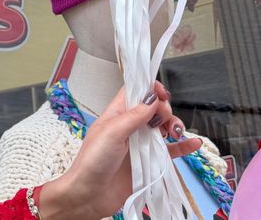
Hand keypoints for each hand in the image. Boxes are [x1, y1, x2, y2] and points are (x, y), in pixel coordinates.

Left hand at [37, 82, 201, 219]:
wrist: (90, 195)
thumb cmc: (93, 161)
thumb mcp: (111, 133)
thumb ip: (133, 117)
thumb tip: (151, 98)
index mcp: (116, 114)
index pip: (135, 93)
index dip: (149, 89)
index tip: (162, 92)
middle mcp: (129, 127)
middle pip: (153, 109)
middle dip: (163, 109)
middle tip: (163, 119)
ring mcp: (140, 144)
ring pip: (163, 128)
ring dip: (173, 125)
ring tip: (175, 132)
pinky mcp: (149, 163)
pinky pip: (170, 151)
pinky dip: (183, 146)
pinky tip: (194, 142)